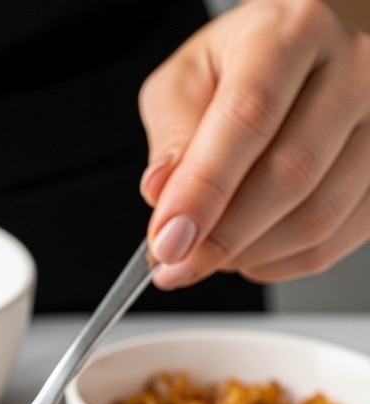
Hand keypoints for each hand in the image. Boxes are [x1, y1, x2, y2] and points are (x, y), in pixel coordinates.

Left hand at [138, 0, 369, 288]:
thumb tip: (162, 193)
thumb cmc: (238, 66)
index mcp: (292, 32)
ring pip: (318, 217)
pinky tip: (247, 252)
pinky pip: (334, 241)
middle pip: (292, 173)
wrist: (295, 58)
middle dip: (222, 236)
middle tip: (176, 263)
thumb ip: (172, 136)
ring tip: (206, 254)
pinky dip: (279, 263)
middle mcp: (353, 67)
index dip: (204, 189)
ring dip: (249, 255)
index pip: (249, 116)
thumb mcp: (186, 81)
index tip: (169, 239)